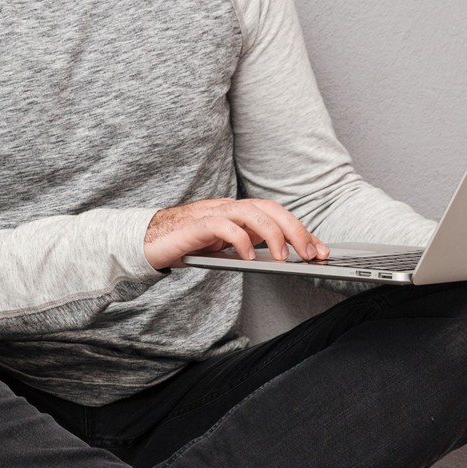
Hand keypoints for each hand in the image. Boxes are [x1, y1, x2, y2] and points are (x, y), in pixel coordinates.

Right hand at [143, 198, 325, 270]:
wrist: (145, 242)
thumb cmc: (186, 245)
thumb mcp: (223, 247)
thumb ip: (247, 246)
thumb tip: (281, 258)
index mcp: (236, 212)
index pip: (276, 214)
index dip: (300, 230)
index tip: (321, 250)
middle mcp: (227, 208)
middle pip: (269, 208)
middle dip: (295, 230)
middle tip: (311, 254)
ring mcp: (211, 214)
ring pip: (250, 213)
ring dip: (272, 235)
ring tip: (284, 258)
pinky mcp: (194, 226)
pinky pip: (222, 226)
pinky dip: (239, 240)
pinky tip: (248, 257)